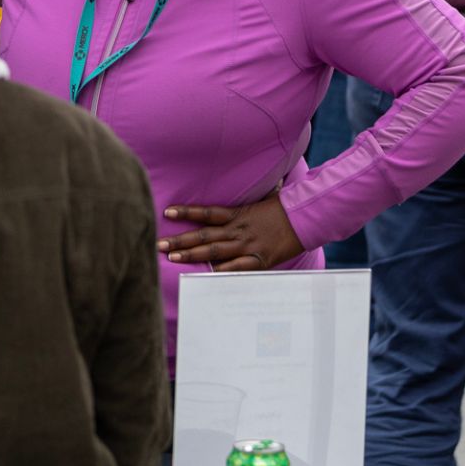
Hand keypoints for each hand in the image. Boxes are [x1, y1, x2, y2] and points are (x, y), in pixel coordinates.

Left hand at [159, 198, 305, 271]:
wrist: (305, 218)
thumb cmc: (282, 208)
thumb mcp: (260, 200)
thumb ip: (243, 202)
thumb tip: (234, 189)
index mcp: (237, 214)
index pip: (206, 212)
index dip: (186, 212)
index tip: (167, 211)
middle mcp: (238, 229)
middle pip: (203, 235)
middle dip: (180, 240)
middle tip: (159, 244)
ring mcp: (247, 245)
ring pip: (214, 251)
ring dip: (192, 255)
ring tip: (172, 257)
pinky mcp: (259, 259)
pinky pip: (237, 266)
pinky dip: (222, 271)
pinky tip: (206, 275)